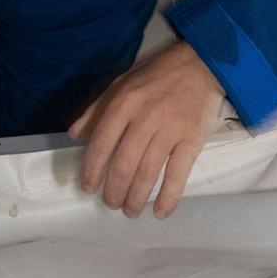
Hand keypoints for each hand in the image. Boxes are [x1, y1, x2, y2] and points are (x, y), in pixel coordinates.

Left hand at [70, 41, 223, 218]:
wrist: (201, 65)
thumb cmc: (157, 76)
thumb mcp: (121, 82)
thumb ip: (96, 108)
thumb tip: (75, 134)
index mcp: (125, 102)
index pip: (102, 143)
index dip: (91, 169)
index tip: (87, 187)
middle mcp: (145, 117)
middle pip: (123, 164)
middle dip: (113, 191)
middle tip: (110, 204)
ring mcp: (170, 130)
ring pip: (147, 173)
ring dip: (135, 198)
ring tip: (129, 211)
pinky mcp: (192, 140)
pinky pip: (178, 175)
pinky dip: (168, 197)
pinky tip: (159, 212)